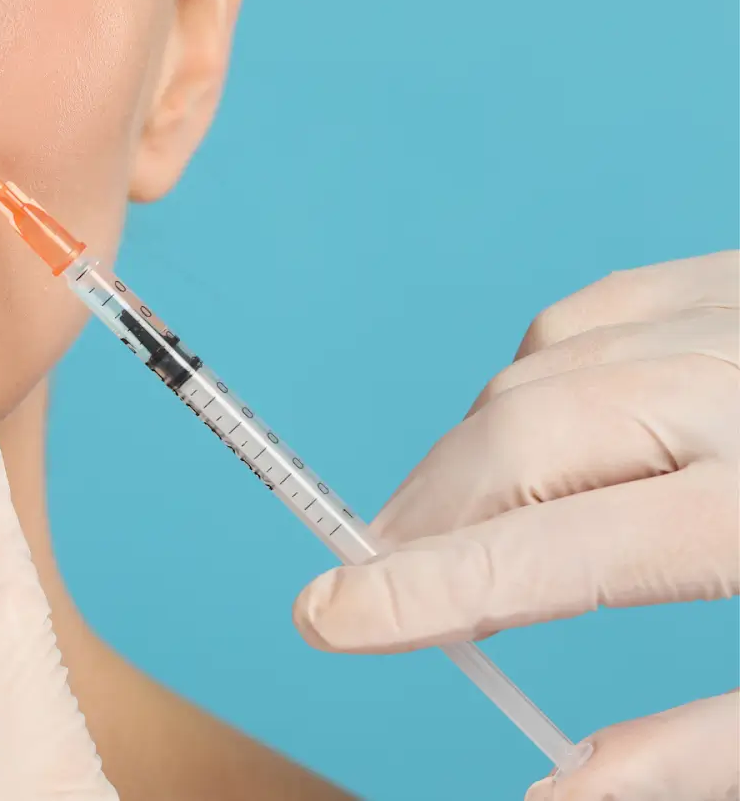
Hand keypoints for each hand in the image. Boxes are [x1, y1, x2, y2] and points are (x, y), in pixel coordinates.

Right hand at [292, 250, 739, 799]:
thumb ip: (695, 750)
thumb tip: (554, 798)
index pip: (556, 552)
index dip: (424, 591)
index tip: (328, 615)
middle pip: (525, 437)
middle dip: (429, 518)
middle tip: (378, 588)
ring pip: (539, 369)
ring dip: (466, 457)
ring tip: (441, 532)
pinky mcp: (737, 278)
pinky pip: (585, 315)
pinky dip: (527, 383)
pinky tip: (530, 439)